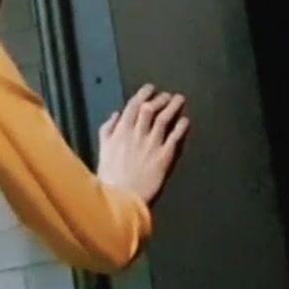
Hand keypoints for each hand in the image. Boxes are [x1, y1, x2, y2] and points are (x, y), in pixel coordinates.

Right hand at [97, 84, 190, 205]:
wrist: (121, 199)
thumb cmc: (109, 178)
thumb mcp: (102, 150)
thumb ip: (108, 130)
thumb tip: (115, 115)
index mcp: (120, 132)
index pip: (133, 106)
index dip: (143, 94)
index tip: (150, 89)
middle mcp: (137, 134)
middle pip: (151, 109)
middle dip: (160, 99)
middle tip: (167, 95)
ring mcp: (152, 144)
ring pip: (165, 118)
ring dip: (173, 106)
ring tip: (179, 99)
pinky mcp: (165, 156)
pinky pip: (176, 136)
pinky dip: (181, 126)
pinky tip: (186, 120)